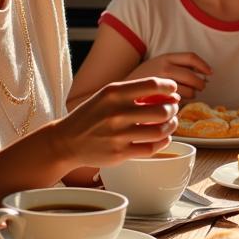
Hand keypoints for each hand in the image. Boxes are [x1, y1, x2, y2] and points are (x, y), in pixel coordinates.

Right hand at [48, 77, 179, 167]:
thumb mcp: (107, 96)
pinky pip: (152, 148)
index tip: (173, 90)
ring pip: (160, 131)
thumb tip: (170, 93)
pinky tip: (163, 137)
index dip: (169, 87)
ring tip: (170, 123)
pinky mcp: (119, 153)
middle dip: (173, 109)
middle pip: (162, 110)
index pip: (153, 85)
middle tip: (172, 109)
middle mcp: (116, 113)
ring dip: (171, 126)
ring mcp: (118, 135)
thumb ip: (134, 92)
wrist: (65, 141)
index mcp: (114, 93)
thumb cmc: (91, 115)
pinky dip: (163, 142)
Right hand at [128, 51, 210, 99]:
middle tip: (200, 87)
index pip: (191, 57)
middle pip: (192, 76)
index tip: (210, 72)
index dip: (203, 65)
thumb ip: (178, 66)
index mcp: (165, 58)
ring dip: (192, 95)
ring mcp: (161, 84)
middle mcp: (163, 69)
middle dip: (200, 84)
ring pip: (188, 92)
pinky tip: (177, 103)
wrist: (120, 91)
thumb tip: (205, 75)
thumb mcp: (158, 64)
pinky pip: (180, 103)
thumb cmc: (144, 78)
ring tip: (187, 95)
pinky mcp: (159, 99)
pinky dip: (182, 104)